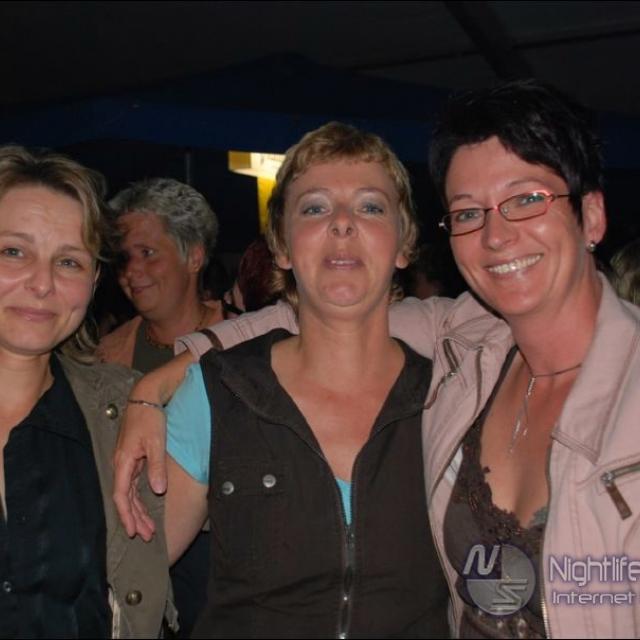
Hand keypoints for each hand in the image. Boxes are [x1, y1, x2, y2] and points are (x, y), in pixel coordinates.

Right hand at [112, 352, 194, 537]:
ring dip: (137, 511)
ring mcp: (127, 462)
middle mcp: (122, 464)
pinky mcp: (134, 458)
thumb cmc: (150, 419)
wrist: (146, 398)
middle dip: (135, 518)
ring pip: (130, 493)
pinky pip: (134, 484)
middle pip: (125, 498)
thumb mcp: (156, 442)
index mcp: (124, 462)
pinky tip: (146, 507)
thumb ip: (156, 467)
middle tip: (146, 536)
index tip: (133, 531)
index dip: (127, 515)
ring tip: (148, 528)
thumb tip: (157, 491)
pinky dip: (139, 498)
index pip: (122, 495)